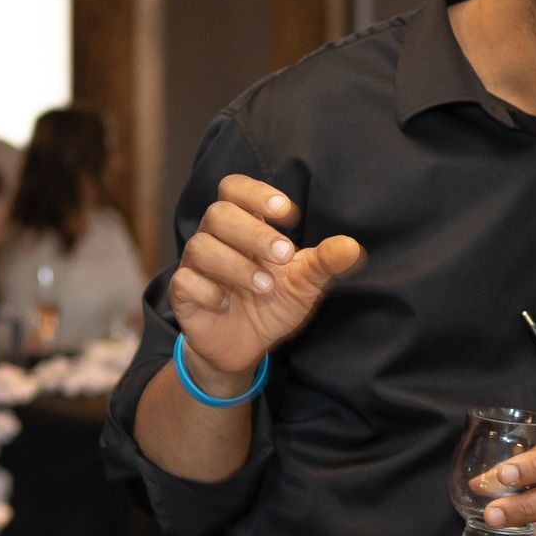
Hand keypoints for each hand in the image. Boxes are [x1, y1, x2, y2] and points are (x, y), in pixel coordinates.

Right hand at [168, 175, 364, 393]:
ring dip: (236, 265)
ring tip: (265, 286)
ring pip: (201, 247)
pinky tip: (227, 304)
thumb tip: (352, 247)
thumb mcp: (305, 284)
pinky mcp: (183, 294)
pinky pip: (186, 282)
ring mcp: (196, 266)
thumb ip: (325, 262)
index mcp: (243, 226)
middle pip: (218, 214)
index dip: (257, 193)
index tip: (288, 214)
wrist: (245, 347)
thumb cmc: (272, 303)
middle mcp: (215, 239)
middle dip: (253, 232)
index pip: (235, 189)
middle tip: (285, 254)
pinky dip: (208, 291)